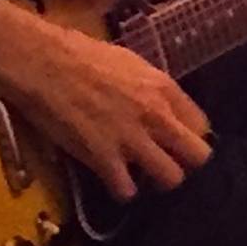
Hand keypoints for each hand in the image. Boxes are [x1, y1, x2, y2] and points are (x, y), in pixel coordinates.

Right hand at [0, 26, 211, 200]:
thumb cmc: (82, 55)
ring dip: (158, 180)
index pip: (202, 126)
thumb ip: (152, 88)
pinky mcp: (104, 158)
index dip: (190, 137)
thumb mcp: (131, 63)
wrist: (44, 64)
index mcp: (164, 88)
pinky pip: (127, 190)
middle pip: (198, 156)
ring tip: (142, 174)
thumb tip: (162, 104)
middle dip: (186, 163)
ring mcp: (132, 139)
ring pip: (171, 178)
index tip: (177, 142)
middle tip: (167, 162)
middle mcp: (157, 116)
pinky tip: (114, 180)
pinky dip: (121, 190)